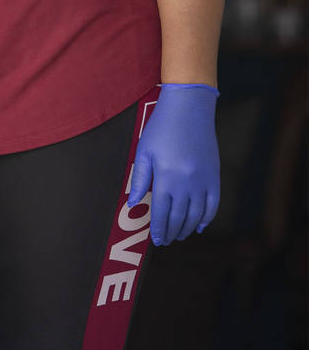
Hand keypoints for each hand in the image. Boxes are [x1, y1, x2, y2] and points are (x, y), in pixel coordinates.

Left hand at [127, 82, 219, 246]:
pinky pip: (213, 204)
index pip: (162, 213)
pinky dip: (207, 218)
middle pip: (179, 217)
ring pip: (196, 215)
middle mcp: (186, 183)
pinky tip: (199, 225)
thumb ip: (141, 179)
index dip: (159, 229)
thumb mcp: (144, 150)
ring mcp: (203, 181)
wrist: (189, 108)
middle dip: (171, 232)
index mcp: (166, 177)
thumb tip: (134, 203)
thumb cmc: (162, 127)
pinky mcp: (214, 176)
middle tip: (166, 241)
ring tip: (179, 235)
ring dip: (187, 228)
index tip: (156, 240)